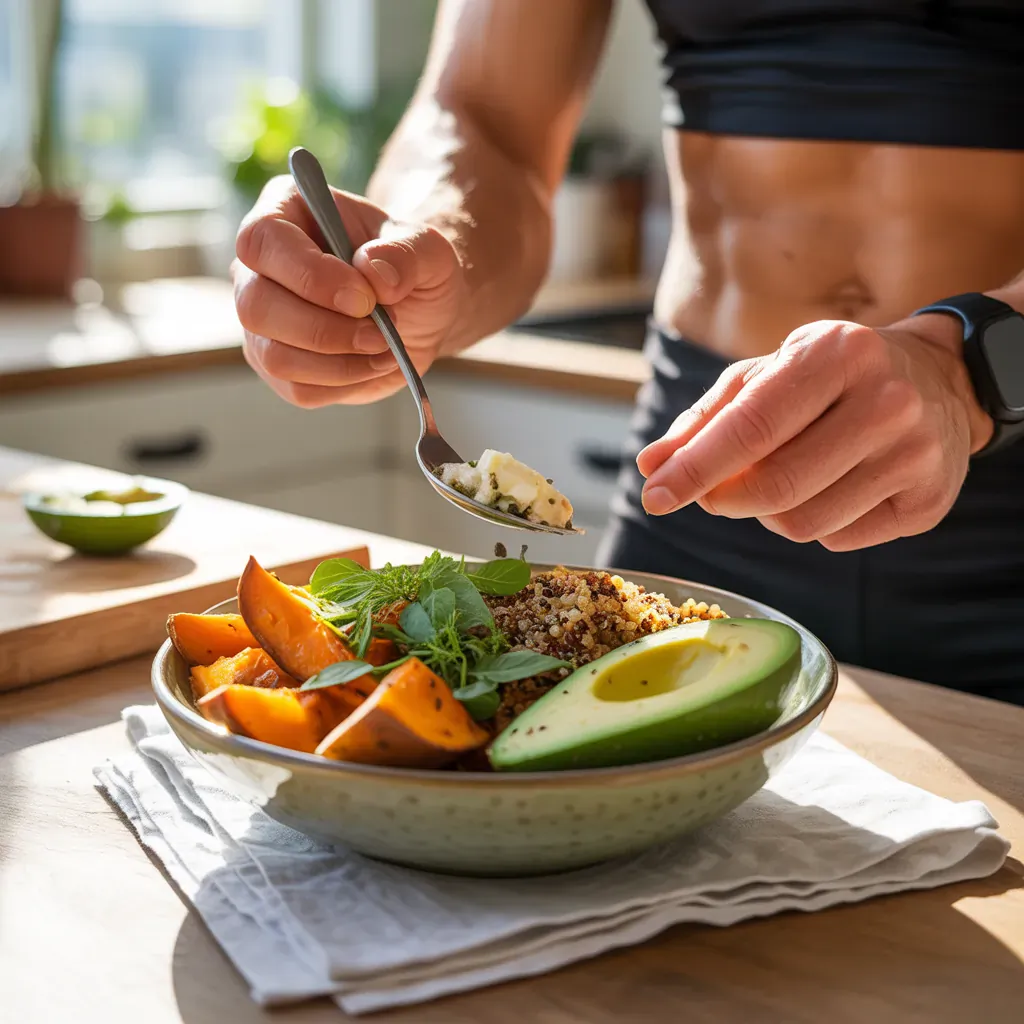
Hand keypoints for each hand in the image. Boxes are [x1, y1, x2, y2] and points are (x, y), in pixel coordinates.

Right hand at [232, 175, 465, 407]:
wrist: (417, 308)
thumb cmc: (410, 267)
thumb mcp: (428, 249)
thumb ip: (407, 254)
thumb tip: (375, 276)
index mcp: (284, 212)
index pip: (263, 241)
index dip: (310, 275)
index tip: (364, 298)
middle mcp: (258, 267)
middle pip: (256, 306)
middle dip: (326, 330)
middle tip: (381, 332)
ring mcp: (262, 321)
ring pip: (275, 356)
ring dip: (340, 363)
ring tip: (384, 348)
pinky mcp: (277, 365)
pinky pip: (298, 388)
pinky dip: (344, 383)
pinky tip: (372, 364)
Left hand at [636, 317, 993, 550]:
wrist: (940, 379)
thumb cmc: (831, 375)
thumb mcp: (768, 374)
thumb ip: (706, 419)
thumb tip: (651, 466)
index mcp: (836, 354)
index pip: (750, 427)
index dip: (695, 469)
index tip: (655, 496)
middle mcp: (886, 401)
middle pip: (774, 486)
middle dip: (726, 499)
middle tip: (714, 494)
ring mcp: (916, 454)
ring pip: (802, 523)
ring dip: (769, 514)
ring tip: (783, 478)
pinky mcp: (929, 502)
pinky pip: (836, 539)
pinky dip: (813, 523)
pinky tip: (830, 488)